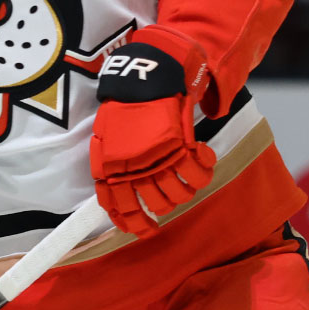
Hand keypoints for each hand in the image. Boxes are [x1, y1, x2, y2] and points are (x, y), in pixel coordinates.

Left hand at [91, 30, 215, 237]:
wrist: (141, 81)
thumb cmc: (120, 111)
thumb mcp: (103, 144)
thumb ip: (107, 174)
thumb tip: (112, 203)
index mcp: (115, 172)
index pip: (125, 211)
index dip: (138, 225)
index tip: (149, 228)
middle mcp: (138, 171)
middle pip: (159, 205)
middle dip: (166, 204)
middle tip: (169, 192)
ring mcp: (161, 160)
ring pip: (181, 194)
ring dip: (187, 189)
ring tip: (187, 177)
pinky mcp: (181, 147)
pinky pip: (199, 173)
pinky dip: (205, 169)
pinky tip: (203, 158)